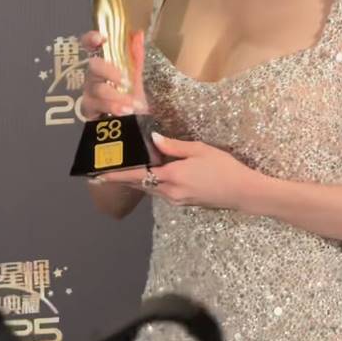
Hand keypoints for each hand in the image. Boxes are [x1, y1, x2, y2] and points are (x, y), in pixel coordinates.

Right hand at [80, 29, 147, 119]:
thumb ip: (136, 54)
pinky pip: (95, 107)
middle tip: (126, 81)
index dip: (91, 38)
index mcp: (103, 63)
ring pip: (97, 89)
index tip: (101, 38)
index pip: (90, 45)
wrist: (133, 120)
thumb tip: (138, 33)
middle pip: (94, 66)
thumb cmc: (130, 93)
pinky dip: (112, 108)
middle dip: (110, 72)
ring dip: (116, 96)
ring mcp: (89, 92)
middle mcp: (93, 75)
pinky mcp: (88, 110)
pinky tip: (125, 111)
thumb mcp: (136, 74)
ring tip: (132, 104)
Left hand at [93, 133, 258, 210]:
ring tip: (123, 170)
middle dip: (122, 178)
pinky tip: (150, 174)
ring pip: (149, 189)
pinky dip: (150, 183)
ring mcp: (176, 199)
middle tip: (104, 171)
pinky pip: (160, 192)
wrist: (243, 192)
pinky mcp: (183, 202)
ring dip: (136, 181)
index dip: (117, 175)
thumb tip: (153, 138)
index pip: (137, 175)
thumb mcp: (199, 150)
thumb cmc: (223, 168)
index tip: (98, 174)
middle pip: (140, 184)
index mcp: (171, 177)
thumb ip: (174, 146)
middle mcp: (169, 192)